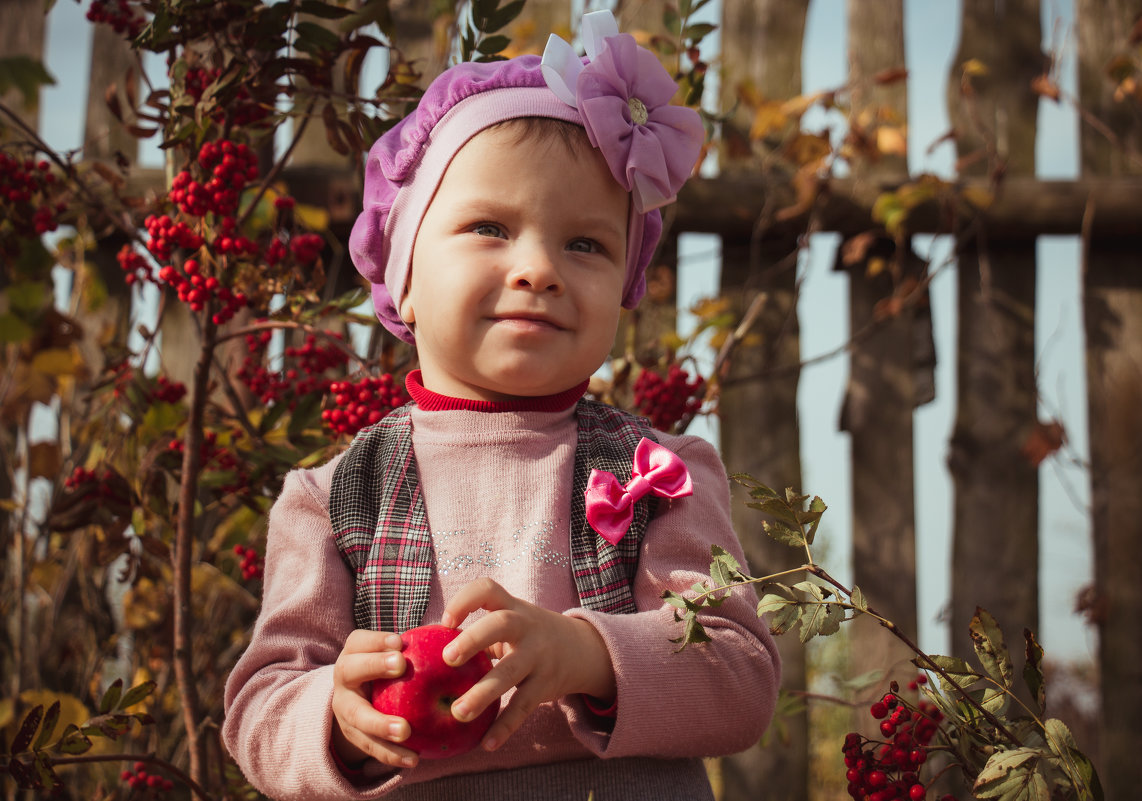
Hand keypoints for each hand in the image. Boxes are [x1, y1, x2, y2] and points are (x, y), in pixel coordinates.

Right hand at [331, 629, 419, 769]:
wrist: (360, 700)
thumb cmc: (389, 671)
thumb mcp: (396, 656)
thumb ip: (416, 650)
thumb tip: (457, 641)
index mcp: (354, 654)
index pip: (360, 641)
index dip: (377, 640)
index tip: (400, 641)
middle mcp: (344, 679)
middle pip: (349, 671)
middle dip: (373, 666)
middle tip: (400, 665)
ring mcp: (343, 709)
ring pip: (356, 717)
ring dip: (380, 725)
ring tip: (405, 732)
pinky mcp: (351, 735)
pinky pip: (369, 747)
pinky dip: (391, 755)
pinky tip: (413, 759)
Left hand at [439, 578, 615, 751]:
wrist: (582, 649)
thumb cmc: (528, 636)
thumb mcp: (511, 623)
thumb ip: (477, 633)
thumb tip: (422, 653)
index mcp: (512, 608)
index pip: (488, 590)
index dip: (465, 601)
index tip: (445, 621)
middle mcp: (526, 627)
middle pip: (501, 624)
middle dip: (473, 639)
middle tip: (448, 658)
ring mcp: (539, 656)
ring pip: (510, 672)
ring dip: (483, 693)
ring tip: (458, 712)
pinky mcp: (546, 684)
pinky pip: (523, 706)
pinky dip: (505, 726)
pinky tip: (487, 743)